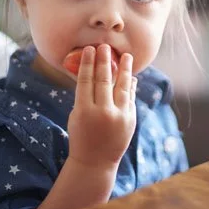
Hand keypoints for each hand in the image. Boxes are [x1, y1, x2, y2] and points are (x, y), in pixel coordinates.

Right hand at [66, 45, 136, 167]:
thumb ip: (86, 96)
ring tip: (126, 56)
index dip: (88, 63)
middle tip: (105, 46)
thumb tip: (96, 73)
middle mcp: (102, 113)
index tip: (90, 49)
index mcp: (84, 111)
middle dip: (105, 61)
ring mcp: (119, 116)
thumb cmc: (81, 136)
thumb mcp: (77, 116)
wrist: (95, 162)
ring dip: (124, 69)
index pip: (86, 81)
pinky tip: (130, 76)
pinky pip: (130, 98)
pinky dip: (130, 86)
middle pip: (104, 80)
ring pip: (122, 87)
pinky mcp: (130, 120)